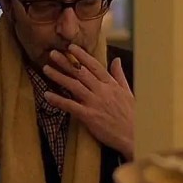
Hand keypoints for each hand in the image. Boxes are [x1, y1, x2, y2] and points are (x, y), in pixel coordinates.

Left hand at [43, 44, 134, 159]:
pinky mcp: (89, 116)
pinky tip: (47, 95)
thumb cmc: (132, 115)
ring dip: (59, 76)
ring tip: (46, 69)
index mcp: (111, 84)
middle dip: (66, 62)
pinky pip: (71, 106)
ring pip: (74, 86)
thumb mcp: (128, 92)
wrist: (135, 135)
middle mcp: (102, 90)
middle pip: (81, 73)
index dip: (82, 55)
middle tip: (52, 53)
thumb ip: (119, 75)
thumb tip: (116, 59)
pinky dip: (58, 100)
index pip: (94, 66)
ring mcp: (95, 103)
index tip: (71, 47)